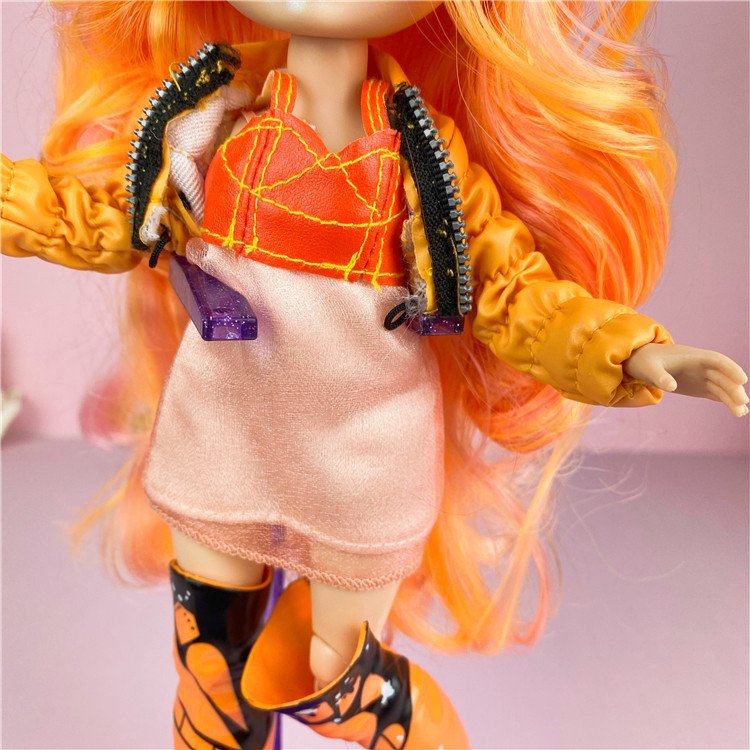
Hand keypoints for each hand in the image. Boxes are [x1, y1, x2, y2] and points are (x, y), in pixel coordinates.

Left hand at [623, 343, 748, 416]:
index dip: (731, 369)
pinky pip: (714, 392)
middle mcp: (700, 365)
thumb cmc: (645, 361)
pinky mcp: (696, 386)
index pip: (717, 360)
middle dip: (733, 388)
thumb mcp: (649, 368)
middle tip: (742, 403)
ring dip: (732, 398)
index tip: (742, 379)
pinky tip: (735, 410)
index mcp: (693, 356)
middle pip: (722, 376)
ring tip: (741, 413)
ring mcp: (700, 376)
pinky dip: (724, 400)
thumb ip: (660, 376)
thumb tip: (670, 386)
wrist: (639, 362)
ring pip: (720, 387)